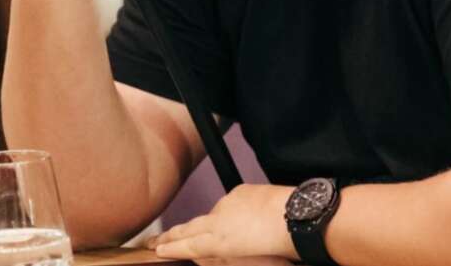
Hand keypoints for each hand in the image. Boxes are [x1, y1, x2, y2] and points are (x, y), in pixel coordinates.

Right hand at [149, 184, 296, 262]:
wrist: (294, 215)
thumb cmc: (275, 247)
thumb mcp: (245, 259)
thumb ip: (223, 254)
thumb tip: (211, 250)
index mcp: (219, 240)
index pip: (189, 245)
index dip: (172, 247)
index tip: (157, 248)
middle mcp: (219, 219)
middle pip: (190, 228)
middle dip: (172, 235)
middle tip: (156, 240)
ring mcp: (230, 203)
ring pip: (211, 215)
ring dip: (202, 224)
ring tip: (189, 232)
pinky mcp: (242, 191)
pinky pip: (229, 204)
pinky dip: (227, 212)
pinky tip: (234, 218)